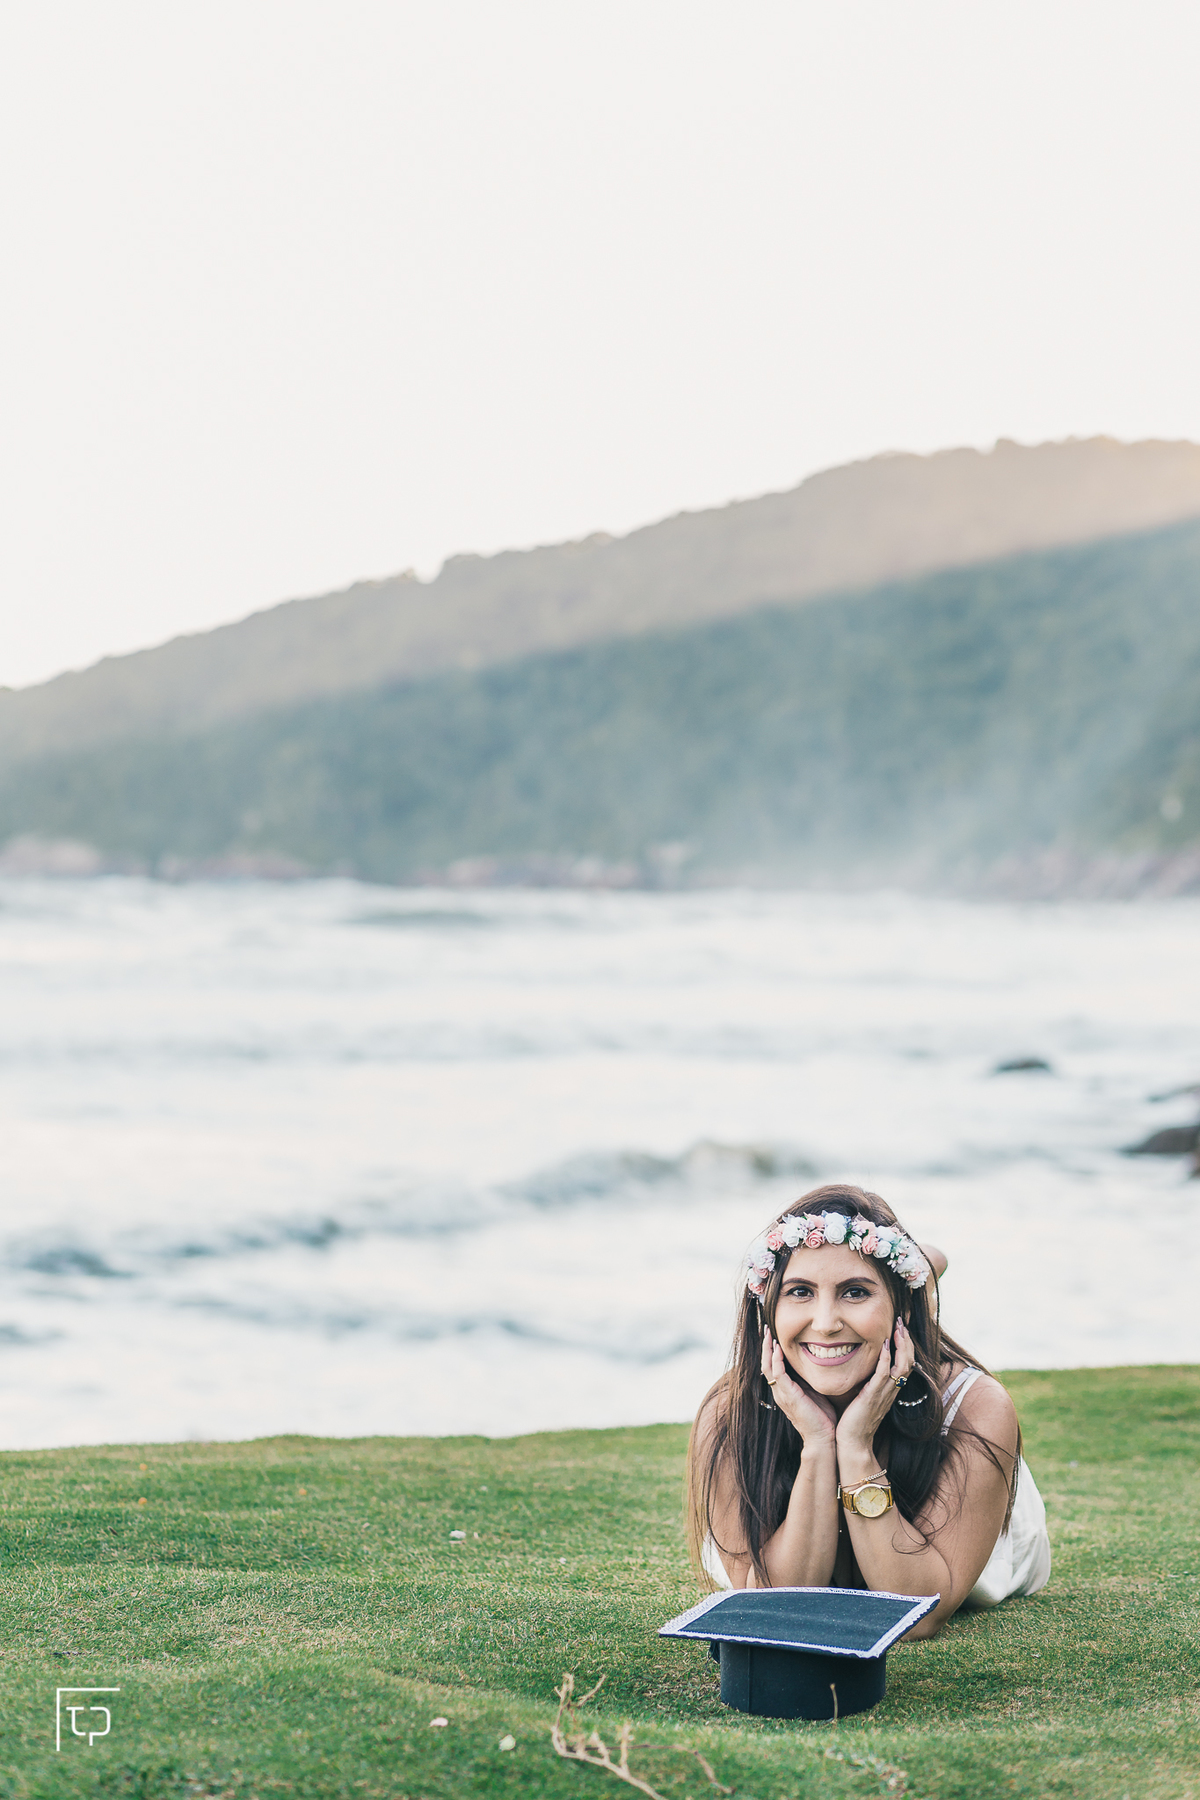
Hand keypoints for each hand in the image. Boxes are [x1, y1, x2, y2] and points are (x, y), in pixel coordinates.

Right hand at [761, 1327, 837, 1447]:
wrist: (824, 1439)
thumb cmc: (823, 1418)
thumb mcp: (815, 1393)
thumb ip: (811, 1380)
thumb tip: (819, 1364)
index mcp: (786, 1390)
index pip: (773, 1366)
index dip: (772, 1350)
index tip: (774, 1334)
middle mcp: (780, 1391)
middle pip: (766, 1363)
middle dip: (766, 1345)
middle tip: (766, 1328)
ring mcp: (782, 1393)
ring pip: (767, 1365)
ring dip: (768, 1348)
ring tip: (768, 1333)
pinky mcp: (787, 1395)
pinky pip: (776, 1373)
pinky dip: (776, 1358)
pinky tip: (778, 1347)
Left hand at [835, 1318, 915, 1458]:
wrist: (853, 1443)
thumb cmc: (854, 1421)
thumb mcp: (864, 1397)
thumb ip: (867, 1383)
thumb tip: (863, 1367)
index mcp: (890, 1390)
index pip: (904, 1363)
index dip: (905, 1346)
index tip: (900, 1328)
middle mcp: (891, 1390)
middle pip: (908, 1361)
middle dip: (906, 1340)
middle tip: (901, 1322)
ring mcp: (884, 1393)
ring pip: (902, 1366)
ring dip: (901, 1345)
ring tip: (898, 1328)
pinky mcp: (873, 1396)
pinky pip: (885, 1374)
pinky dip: (887, 1358)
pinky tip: (885, 1344)